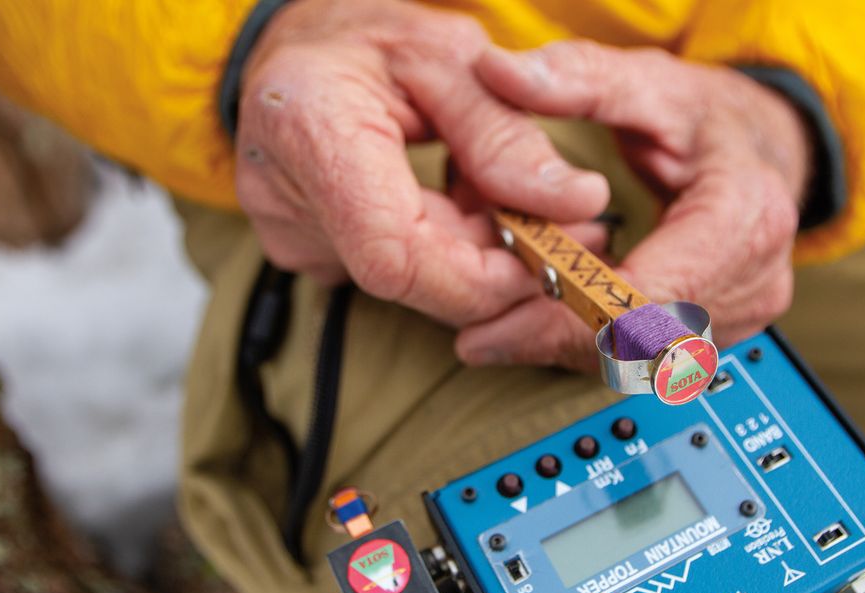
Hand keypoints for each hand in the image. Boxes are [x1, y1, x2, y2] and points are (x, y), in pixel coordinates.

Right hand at [235, 0, 609, 325]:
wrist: (292, 54)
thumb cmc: (363, 40)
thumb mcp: (448, 58)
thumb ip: (508, 136)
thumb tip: (579, 202)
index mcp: (310, 132)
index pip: (397, 259)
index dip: (481, 278)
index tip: (545, 257)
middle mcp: (285, 199)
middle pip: (414, 277)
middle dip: (496, 259)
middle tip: (556, 219)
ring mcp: (293, 235)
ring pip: (414, 281)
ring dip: (474, 248)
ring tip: (498, 188)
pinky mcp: (310, 251)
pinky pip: (398, 270)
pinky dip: (445, 245)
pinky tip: (458, 199)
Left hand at [456, 42, 810, 369]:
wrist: (765, 150)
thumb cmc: (711, 120)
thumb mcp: (650, 85)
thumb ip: (578, 78)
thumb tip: (501, 71)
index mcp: (743, 222)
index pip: (641, 303)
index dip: (560, 321)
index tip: (490, 328)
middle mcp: (752, 282)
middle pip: (633, 342)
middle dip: (550, 336)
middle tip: (478, 333)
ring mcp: (741, 315)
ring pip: (633, 359)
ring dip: (565, 345)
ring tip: (499, 327)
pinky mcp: (718, 332)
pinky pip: (642, 355)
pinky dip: (589, 341)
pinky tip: (543, 321)